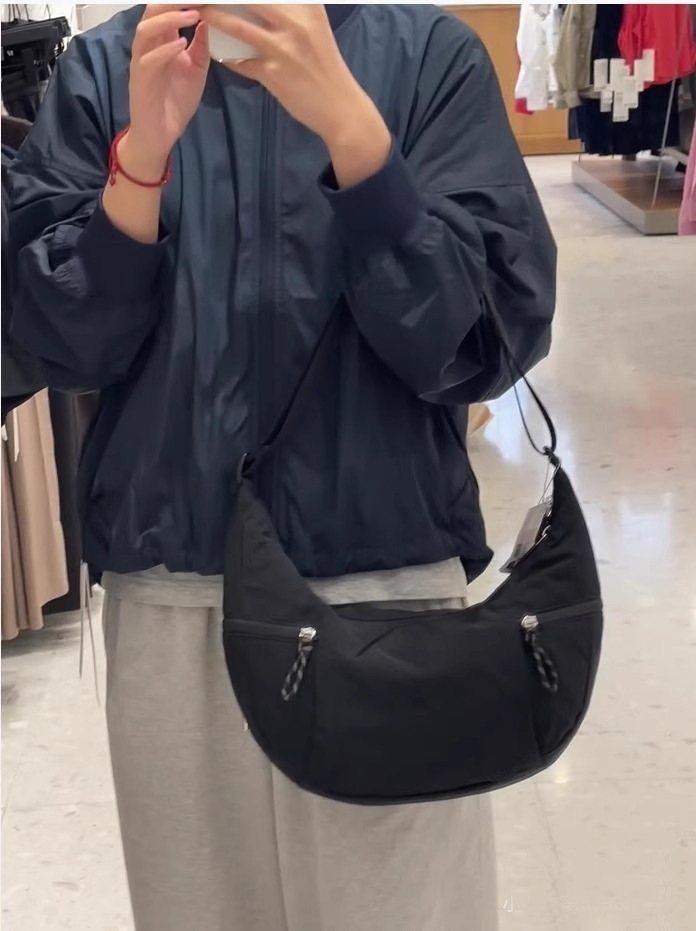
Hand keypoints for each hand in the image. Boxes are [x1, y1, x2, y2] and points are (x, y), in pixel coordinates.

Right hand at [125, 5, 209, 175]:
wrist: (161, 134)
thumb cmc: (175, 102)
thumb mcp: (196, 70)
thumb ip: (201, 47)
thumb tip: (208, 21)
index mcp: (162, 42)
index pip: (166, 11)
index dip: (181, 1)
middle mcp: (149, 47)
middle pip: (152, 12)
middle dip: (172, 2)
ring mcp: (142, 62)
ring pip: (146, 30)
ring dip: (169, 20)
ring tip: (192, 15)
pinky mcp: (140, 80)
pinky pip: (147, 60)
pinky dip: (164, 50)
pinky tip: (181, 45)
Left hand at [201, 5, 390, 186]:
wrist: (340, 107)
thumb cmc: (326, 67)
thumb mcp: (316, 28)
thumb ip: (295, 10)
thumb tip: (264, 4)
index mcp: (308, 7)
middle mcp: (296, 23)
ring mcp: (283, 49)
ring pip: (238, 26)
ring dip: (215, 18)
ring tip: (202, 13)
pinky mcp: (274, 74)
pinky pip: (241, 61)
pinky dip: (229, 57)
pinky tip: (220, 53)